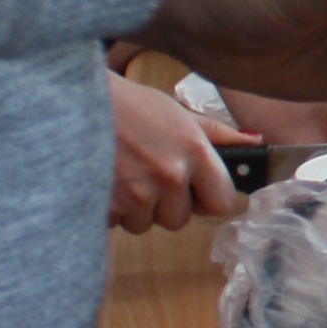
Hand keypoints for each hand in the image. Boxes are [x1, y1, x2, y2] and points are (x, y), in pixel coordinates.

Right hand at [109, 68, 242, 236]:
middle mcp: (168, 176)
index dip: (206, 198)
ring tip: (121, 174)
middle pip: (180, 219)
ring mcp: (136, 194)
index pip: (220, 202)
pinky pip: (116, 224)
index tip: (194, 189)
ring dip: (134, 208)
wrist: (70, 103)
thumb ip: (215, 134)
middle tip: (146, 173)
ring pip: (144, 224)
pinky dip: (109, 210)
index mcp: (192, 151)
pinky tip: (103, 181)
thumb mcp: (175, 112)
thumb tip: (256, 143)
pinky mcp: (105, 208)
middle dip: (165, 204)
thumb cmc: (126, 105)